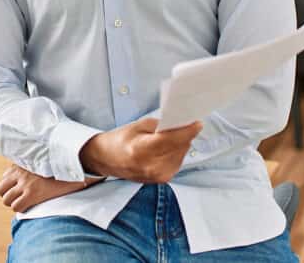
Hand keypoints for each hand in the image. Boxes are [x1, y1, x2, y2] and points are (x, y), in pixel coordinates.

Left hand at [0, 164, 100, 212]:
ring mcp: (25, 183)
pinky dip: (21, 209)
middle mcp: (20, 172)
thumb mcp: (43, 158)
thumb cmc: (61, 164)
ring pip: (6, 200)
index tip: (20, 188)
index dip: (11, 185)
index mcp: (21, 163)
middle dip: (7, 195)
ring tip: (26, 202)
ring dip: (14, 203)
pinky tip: (31, 206)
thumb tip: (32, 167)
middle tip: (20, 198)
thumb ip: (33, 163)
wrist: (75, 166)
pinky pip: (16, 207)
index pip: (4, 177)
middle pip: (0, 188)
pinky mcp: (32, 193)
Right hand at [79, 118, 203, 183]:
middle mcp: (152, 167)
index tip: (197, 123)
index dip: (187, 131)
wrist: (106, 160)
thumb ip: (160, 125)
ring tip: (171, 135)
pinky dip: (177, 152)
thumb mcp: (138, 126)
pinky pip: (178, 162)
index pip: (172, 140)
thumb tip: (180, 123)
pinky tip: (169, 146)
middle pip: (180, 147)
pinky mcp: (162, 180)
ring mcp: (158, 176)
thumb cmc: (120, 140)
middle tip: (182, 123)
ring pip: (182, 155)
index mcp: (142, 151)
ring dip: (181, 144)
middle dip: (184, 134)